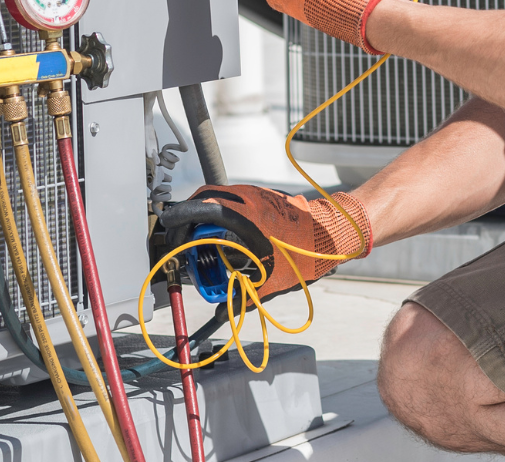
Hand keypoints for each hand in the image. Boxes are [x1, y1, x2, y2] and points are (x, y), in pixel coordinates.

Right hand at [186, 184, 372, 297]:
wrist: (334, 232)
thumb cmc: (307, 251)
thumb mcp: (272, 279)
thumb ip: (245, 297)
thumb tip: (224, 313)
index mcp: (241, 214)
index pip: (197, 210)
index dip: (178, 221)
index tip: (170, 234)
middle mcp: (245, 197)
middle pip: (203, 198)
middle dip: (188, 216)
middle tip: (183, 237)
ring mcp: (255, 193)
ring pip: (218, 195)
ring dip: (205, 212)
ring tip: (202, 236)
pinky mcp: (263, 195)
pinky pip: (234, 198)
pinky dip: (222, 211)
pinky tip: (227, 233)